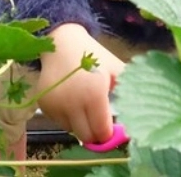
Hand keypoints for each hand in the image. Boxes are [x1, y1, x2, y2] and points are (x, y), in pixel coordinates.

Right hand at [37, 23, 125, 143]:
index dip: (109, 134)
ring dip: (82, 125)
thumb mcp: (116, 69)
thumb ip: (128, 91)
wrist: (63, 43)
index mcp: (94, 94)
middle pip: (86, 136)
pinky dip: (68, 118)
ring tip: (87, 108)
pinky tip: (73, 102)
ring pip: (72, 131)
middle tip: (102, 125)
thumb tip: (136, 113)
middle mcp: (73, 104)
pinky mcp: (43, 106)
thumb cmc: (94, 56)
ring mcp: (56, 106)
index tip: (114, 130)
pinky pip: (60, 122)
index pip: (102, 130)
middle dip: (96, 135)